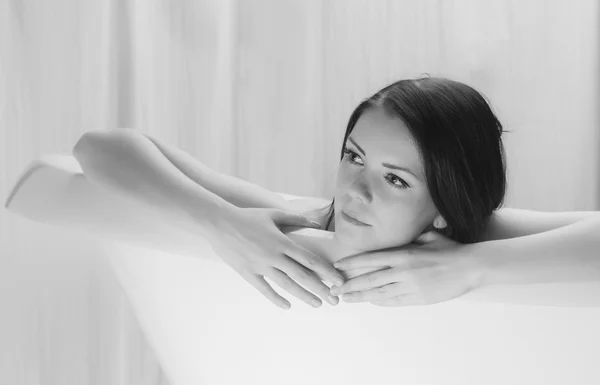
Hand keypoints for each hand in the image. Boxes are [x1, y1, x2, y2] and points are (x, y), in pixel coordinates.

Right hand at [212, 207, 344, 309]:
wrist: (219, 223)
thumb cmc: (248, 217)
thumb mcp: (273, 214)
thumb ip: (295, 219)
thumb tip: (314, 222)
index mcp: (283, 242)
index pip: (310, 260)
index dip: (326, 271)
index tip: (338, 281)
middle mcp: (274, 256)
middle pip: (302, 276)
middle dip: (321, 289)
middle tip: (334, 300)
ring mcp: (261, 266)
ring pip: (286, 285)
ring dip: (303, 296)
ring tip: (317, 304)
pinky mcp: (248, 273)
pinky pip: (264, 289)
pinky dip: (276, 299)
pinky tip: (287, 306)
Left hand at [330, 231, 484, 305]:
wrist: (470, 268)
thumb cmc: (449, 250)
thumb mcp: (427, 237)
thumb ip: (410, 238)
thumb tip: (397, 235)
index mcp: (403, 254)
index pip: (371, 259)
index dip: (352, 263)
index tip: (338, 266)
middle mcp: (403, 271)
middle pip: (370, 279)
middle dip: (350, 285)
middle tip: (336, 289)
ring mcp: (410, 286)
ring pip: (379, 293)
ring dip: (362, 296)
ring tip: (347, 299)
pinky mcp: (418, 298)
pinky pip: (395, 301)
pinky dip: (381, 302)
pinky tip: (371, 302)